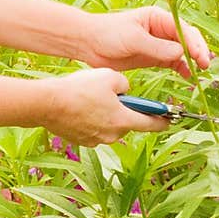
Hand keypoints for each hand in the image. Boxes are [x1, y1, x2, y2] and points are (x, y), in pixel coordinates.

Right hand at [45, 67, 171, 145]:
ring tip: (91, 99)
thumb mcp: (110, 76)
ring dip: (107, 115)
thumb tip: (126, 91)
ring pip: (109, 126)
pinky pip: (93, 129)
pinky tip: (80, 108)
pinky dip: (91, 120)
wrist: (47, 104)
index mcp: (123, 120)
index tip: (170, 118)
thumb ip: (126, 84)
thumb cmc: (79, 88)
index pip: (151, 124)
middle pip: (127, 123)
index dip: (163, 120)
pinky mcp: (81, 141)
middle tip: (113, 95)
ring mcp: (95, 140)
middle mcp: (112, 135)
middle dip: (125, 110)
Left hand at [81, 6, 210, 79]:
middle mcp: (162, 29)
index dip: (195, 43)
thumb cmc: (108, 33)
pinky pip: (173, 62)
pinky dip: (182, 68)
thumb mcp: (133, 39)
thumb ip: (157, 47)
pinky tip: (188, 77)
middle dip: (197, 52)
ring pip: (182, 52)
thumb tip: (180, 53)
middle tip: (204, 67)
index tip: (201, 57)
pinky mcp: (153, 57)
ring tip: (199, 74)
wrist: (89, 43)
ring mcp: (159, 43)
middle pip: (187, 40)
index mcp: (158, 18)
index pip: (184, 29)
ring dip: (192, 62)